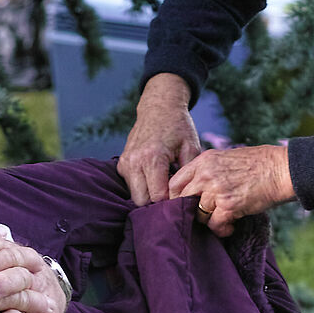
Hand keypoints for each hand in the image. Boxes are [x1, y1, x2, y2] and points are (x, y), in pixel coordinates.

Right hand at [121, 73, 201, 205]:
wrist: (158, 108)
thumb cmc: (178, 127)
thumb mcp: (191, 148)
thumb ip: (188, 175)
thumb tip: (188, 199)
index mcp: (152, 157)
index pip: (158, 197)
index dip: (171, 203)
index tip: (183, 201)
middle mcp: (134, 162)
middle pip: (142, 201)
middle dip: (158, 205)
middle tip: (174, 198)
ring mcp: (125, 163)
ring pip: (135, 197)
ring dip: (150, 197)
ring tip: (166, 187)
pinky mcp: (122, 165)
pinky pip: (131, 187)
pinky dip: (144, 189)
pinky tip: (157, 180)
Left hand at [169, 143, 294, 236]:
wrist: (282, 169)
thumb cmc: (260, 164)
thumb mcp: (228, 158)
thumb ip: (210, 170)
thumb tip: (198, 188)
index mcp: (204, 160)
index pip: (175, 182)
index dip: (176, 197)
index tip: (184, 205)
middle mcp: (206, 174)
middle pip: (182, 199)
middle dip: (190, 211)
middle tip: (202, 217)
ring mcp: (217, 190)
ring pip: (198, 215)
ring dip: (209, 222)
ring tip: (222, 222)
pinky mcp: (229, 206)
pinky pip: (215, 225)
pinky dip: (222, 230)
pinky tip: (231, 227)